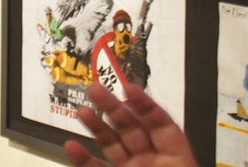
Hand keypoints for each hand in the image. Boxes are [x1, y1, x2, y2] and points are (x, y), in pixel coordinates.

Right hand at [63, 82, 196, 166]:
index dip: (145, 104)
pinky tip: (71, 146)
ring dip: (96, 127)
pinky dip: (82, 159)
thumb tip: (141, 115)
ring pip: (111, 144)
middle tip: (95, 88)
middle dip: (113, 107)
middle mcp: (151, 160)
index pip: (160, 123)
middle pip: (131, 127)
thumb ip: (165, 145)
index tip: (128, 87)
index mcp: (176, 157)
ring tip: (82, 111)